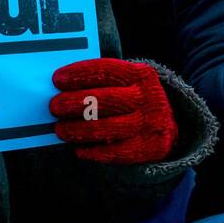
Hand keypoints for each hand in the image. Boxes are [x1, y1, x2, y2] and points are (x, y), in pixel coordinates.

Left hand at [50, 58, 177, 164]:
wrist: (169, 125)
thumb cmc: (134, 99)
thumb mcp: (127, 82)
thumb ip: (101, 81)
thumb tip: (62, 85)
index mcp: (141, 75)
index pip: (107, 70)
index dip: (79, 74)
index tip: (57, 79)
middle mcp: (148, 98)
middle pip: (105, 100)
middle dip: (75, 103)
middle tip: (54, 106)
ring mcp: (150, 124)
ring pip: (107, 128)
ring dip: (78, 130)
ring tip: (60, 130)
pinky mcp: (149, 148)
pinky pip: (116, 152)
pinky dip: (94, 151)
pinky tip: (79, 149)